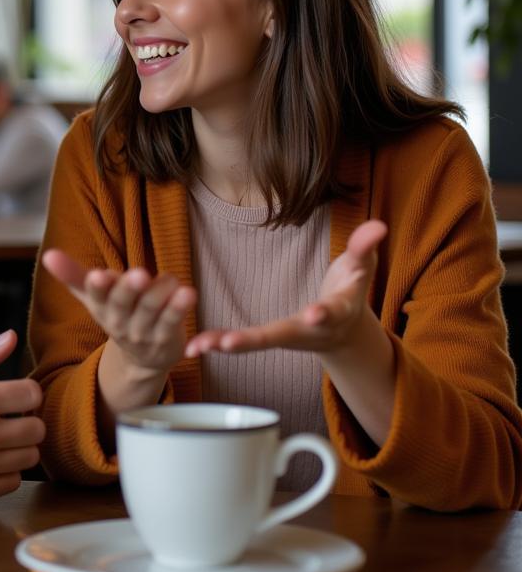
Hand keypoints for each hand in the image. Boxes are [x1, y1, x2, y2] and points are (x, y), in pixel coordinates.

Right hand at [0, 330, 44, 511]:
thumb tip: (11, 338)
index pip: (32, 394)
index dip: (24, 392)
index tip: (11, 396)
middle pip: (36, 428)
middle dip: (24, 420)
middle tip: (4, 419)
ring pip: (29, 457)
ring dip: (17, 447)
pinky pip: (13, 482)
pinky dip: (4, 472)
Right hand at [42, 249, 196, 377]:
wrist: (140, 359)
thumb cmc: (116, 314)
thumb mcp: (92, 296)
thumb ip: (72, 274)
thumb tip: (47, 254)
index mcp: (100, 307)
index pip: (96, 296)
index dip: (97, 287)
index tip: (98, 275)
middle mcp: (119, 321)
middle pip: (123, 304)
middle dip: (129, 289)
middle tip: (138, 274)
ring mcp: (143, 332)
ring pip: (150, 311)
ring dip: (160, 295)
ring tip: (171, 280)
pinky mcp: (166, 338)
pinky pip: (172, 322)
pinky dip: (180, 309)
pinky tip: (187, 293)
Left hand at [185, 220, 388, 357]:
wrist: (344, 328)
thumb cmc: (350, 289)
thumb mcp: (362, 267)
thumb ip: (366, 247)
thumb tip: (379, 225)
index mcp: (337, 310)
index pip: (332, 311)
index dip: (324, 313)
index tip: (314, 314)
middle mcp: (310, 329)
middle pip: (284, 335)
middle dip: (258, 339)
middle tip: (232, 343)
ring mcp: (288, 336)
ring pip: (258, 342)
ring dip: (229, 343)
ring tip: (203, 345)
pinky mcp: (269, 337)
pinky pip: (242, 342)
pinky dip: (218, 344)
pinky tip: (192, 347)